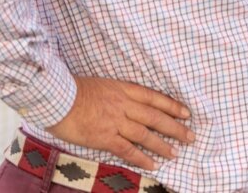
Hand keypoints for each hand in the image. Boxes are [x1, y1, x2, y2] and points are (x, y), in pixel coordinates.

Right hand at [46, 76, 193, 170]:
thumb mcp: (103, 84)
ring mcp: (115, 121)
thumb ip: (118, 93)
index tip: (187, 113)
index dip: (173, 106)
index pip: (155, 98)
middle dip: (175, 127)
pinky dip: (141, 157)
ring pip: (145, 134)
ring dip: (163, 144)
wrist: (57, 97)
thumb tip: (129, 102)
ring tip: (176, 153)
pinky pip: (127, 149)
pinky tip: (153, 164)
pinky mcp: (104, 137)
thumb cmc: (75, 89)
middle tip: (191, 136)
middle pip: (156, 117)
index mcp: (124, 89)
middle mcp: (124, 105)